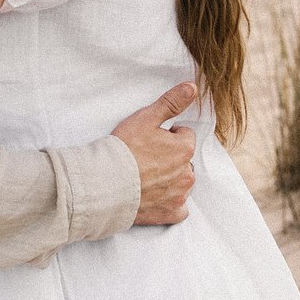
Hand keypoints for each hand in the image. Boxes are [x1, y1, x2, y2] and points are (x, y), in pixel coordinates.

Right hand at [113, 81, 196, 225]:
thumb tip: (193, 86)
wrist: (106, 184)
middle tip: (146, 159)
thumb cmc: (124, 149)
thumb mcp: (146, 118)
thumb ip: (172, 102)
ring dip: (170, 179)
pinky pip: (180, 208)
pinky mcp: (171, 213)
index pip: (184, 136)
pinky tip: (155, 197)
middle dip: (170, 158)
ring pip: (182, 182)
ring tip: (146, 177)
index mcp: (184, 148)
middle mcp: (187, 172)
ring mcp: (180, 195)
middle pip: (184, 160)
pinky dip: (170, 203)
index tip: (150, 140)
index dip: (167, 136)